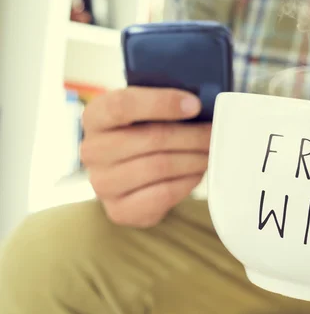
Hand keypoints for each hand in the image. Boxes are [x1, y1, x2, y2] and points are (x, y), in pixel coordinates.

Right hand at [80, 87, 209, 227]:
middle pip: (151, 139)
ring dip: (194, 158)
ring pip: (160, 166)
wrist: (134, 176)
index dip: (162, 103)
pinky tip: (197, 173)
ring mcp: (102, 183)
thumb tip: (203, 105)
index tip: (195, 104)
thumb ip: (166, 104)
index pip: (122, 105)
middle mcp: (91, 150)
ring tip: (210, 152)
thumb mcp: (148, 113)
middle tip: (214, 133)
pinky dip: (187, 182)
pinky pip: (162, 194)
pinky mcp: (118, 210)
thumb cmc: (145, 134)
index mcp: (96, 116)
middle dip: (191, 135)